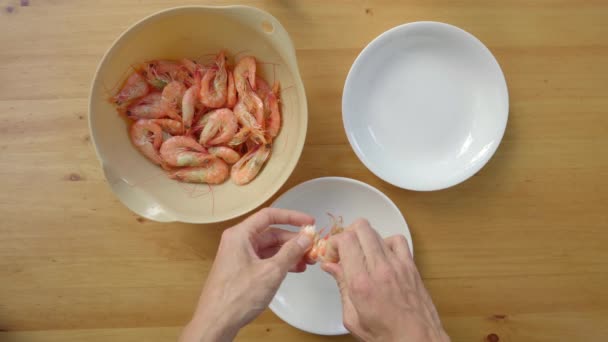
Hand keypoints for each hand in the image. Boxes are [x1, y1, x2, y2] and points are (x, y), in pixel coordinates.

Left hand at [179, 208, 314, 341]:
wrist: (216, 322)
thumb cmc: (237, 296)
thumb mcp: (271, 272)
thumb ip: (291, 251)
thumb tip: (306, 237)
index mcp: (240, 235)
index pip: (269, 215)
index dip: (292, 217)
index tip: (309, 222)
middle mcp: (238, 242)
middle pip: (271, 233)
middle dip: (293, 240)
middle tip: (312, 248)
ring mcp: (239, 257)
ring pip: (269, 248)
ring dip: (289, 253)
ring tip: (307, 261)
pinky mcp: (241, 271)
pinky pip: (264, 260)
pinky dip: (279, 263)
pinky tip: (294, 269)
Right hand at [321, 219, 449, 341]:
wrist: (418, 341)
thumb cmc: (387, 336)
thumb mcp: (353, 318)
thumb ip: (341, 287)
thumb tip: (331, 267)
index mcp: (362, 284)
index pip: (346, 241)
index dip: (334, 244)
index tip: (333, 256)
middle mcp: (380, 269)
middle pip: (361, 228)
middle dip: (347, 236)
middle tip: (345, 252)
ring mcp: (398, 265)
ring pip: (377, 232)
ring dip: (365, 239)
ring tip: (362, 255)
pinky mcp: (411, 266)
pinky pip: (398, 240)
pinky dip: (386, 242)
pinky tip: (382, 256)